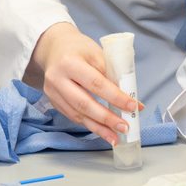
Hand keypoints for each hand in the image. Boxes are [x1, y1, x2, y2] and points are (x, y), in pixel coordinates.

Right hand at [28, 22, 142, 144]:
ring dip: (99, 128)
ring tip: (116, 137)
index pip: (96, 83)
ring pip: (77, 115)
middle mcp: (57, 79)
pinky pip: (73, 116)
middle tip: (125, 127)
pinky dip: (89, 125)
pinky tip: (103, 130)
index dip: (115, 97)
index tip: (133, 107)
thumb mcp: (96, 52)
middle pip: (84, 104)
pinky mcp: (53, 101)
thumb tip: (128, 97)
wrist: (53, 48)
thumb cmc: (78, 48)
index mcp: (70, 62)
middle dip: (107, 119)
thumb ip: (110, 73)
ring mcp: (52, 92)